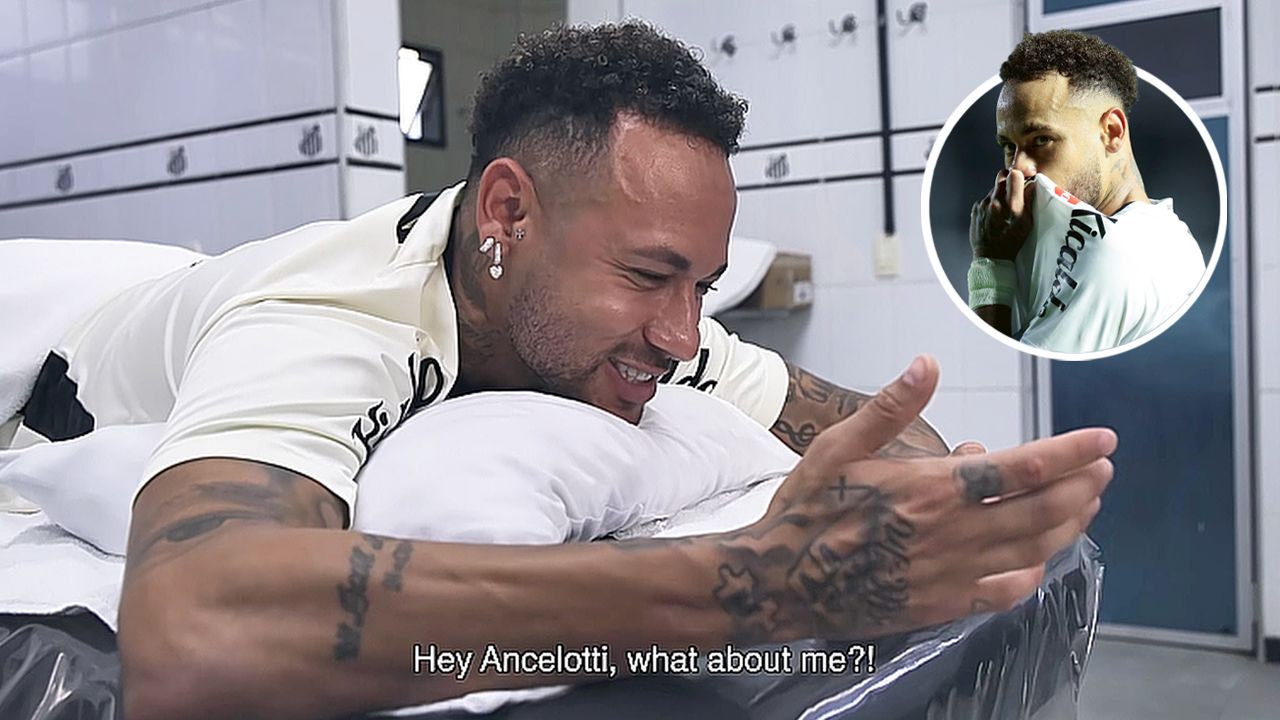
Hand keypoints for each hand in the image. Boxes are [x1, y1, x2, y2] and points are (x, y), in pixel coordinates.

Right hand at [711, 355, 1114, 642]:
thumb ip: (891, 406)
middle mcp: (951, 532)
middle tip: (1103, 469)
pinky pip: (1004, 593)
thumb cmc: (806, 509)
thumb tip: (928, 364)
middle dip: (1082, 486)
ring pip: (1032, 550)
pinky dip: (1033, 574)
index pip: (1022, 467)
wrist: (778, 581)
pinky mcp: (942, 604)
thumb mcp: (839, 446)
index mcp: (930, 488)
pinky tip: (1039, 559)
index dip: (1071, 452)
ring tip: (1085, 504)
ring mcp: (951, 573)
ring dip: (1068, 525)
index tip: (1104, 440)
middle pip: (1042, 510)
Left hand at [970, 169, 1035, 260]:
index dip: (1018, 175)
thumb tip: (1031, 183)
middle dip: (1008, 179)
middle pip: (1001, 176)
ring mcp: (983, 205)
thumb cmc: (1012, 241)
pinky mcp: (975, 208)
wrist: (991, 256)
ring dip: (999, 193)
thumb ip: (1029, 201)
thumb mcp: (1027, 223)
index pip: (1014, 175)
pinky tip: (994, 215)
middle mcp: (996, 202)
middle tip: (1012, 190)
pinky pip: (985, 198)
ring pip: (993, 188)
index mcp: (1012, 206)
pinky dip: (990, 203)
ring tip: (1003, 208)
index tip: (1020, 179)